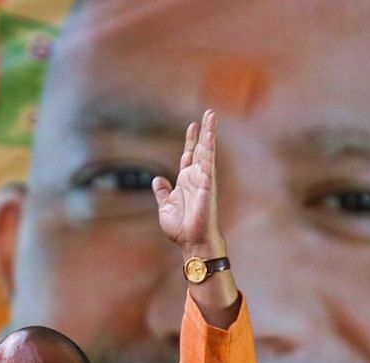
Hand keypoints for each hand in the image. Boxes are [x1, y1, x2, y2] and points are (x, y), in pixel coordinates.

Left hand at [152, 109, 221, 252]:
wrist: (191, 242)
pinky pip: (208, 164)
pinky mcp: (207, 185)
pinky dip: (209, 150)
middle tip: (209, 114)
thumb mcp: (165, 207)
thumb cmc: (181, 229)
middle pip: (200, 149)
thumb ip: (163, 192)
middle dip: (204, 131)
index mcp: (185, 182)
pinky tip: (210, 137)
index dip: (191, 140)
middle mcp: (196, 178)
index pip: (189, 155)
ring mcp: (203, 180)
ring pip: (207, 152)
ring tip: (211, 117)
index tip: (193, 126)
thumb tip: (158, 180)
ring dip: (209, 134)